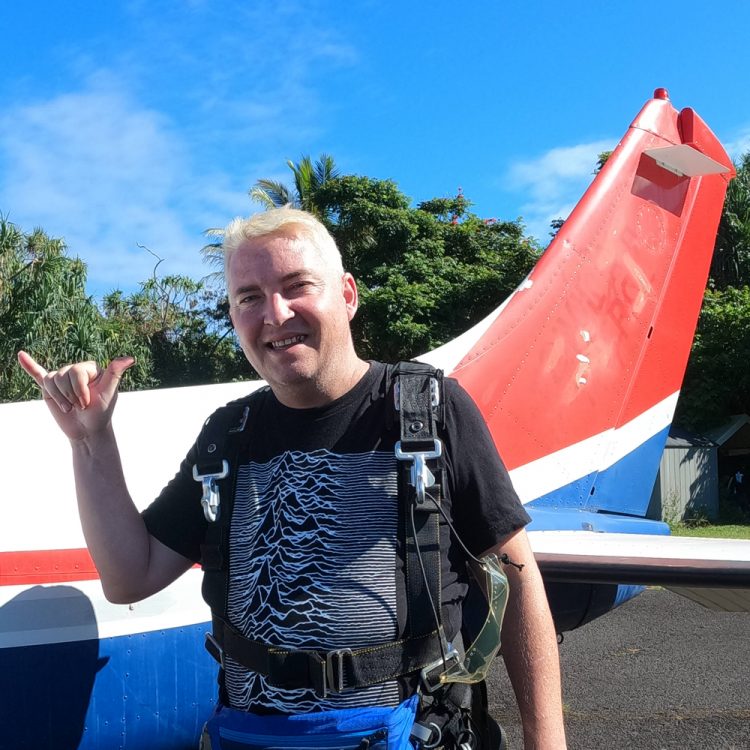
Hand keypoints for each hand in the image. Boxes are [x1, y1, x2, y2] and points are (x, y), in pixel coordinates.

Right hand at [17, 351, 134, 441]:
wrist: (88, 430)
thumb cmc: (101, 412)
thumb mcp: (109, 392)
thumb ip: (115, 373)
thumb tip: (130, 358)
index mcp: (90, 368)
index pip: (76, 371)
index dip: (80, 389)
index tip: (88, 402)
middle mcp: (75, 370)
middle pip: (62, 375)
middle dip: (70, 395)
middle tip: (79, 406)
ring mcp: (62, 379)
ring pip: (50, 380)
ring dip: (59, 398)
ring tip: (69, 407)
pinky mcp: (51, 389)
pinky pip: (38, 375)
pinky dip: (29, 366)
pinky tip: (21, 355)